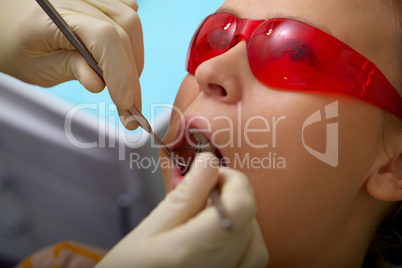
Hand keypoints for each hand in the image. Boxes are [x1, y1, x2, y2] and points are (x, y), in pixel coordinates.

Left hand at [0, 0, 142, 128]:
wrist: (7, 22)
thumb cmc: (16, 43)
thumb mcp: (38, 67)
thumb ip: (70, 69)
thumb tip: (99, 84)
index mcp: (52, 14)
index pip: (104, 38)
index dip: (121, 71)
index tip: (126, 103)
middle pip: (123, 32)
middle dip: (131, 74)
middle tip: (130, 107)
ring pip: (130, 22)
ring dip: (134, 58)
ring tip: (125, 84)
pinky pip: (126, 11)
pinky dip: (131, 38)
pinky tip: (122, 56)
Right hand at [96, 153, 268, 266]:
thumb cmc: (130, 266)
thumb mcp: (150, 228)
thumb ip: (185, 196)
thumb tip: (209, 162)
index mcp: (192, 250)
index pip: (241, 207)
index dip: (235, 182)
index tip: (214, 174)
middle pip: (249, 221)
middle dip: (232, 196)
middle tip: (205, 191)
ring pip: (256, 244)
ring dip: (242, 220)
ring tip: (211, 215)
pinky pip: (253, 262)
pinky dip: (245, 242)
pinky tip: (222, 236)